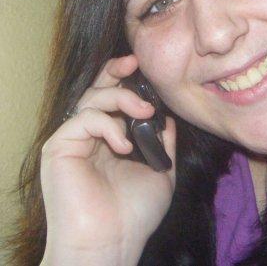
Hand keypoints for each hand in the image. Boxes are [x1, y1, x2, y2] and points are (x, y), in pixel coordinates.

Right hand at [40, 54, 175, 264]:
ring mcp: (74, 140)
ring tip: (144, 111)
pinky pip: (84, 119)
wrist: (111, 244)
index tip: (141, 66)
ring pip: (91, 99)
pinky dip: (108, 125)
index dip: (124, 80)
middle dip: (115, 71)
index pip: (113, 100)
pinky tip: (124, 145)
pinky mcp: (60, 147)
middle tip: (133, 61)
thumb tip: (168, 118)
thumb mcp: (161, 171)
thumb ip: (163, 142)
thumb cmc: (134, 214)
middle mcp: (90, 135)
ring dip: (121, 98)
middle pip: (96, 89)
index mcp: (111, 139)